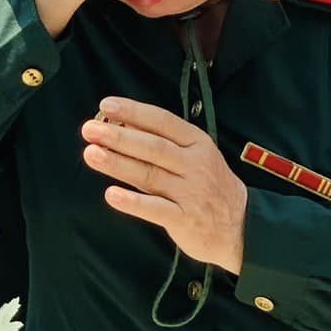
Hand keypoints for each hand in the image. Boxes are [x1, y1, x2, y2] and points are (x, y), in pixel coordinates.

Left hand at [82, 98, 247, 273]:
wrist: (240, 224)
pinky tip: (111, 195)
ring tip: (91, 153)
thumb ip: (162, 142)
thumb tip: (123, 123)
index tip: (106, 106)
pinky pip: (156, 209)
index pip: (162, 121)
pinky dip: (133, 202)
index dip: (134, 112)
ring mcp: (190, 192)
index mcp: (197, 142)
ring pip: (150, 175)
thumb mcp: (195, 155)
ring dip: (118, 164)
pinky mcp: (185, 220)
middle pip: (153, 147)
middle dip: (119, 137)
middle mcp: (195, 164)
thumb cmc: (209, 184)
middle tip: (89, 129)